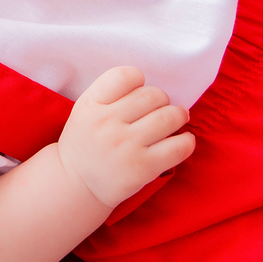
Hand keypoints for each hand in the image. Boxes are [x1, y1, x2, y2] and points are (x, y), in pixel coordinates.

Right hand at [57, 65, 195, 208]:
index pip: (125, 76)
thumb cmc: (86, 143)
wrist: (76, 185)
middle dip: (162, 100)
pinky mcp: (143, 168)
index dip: (139, 80)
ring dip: (179, 116)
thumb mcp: (85, 111)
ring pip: (169, 117)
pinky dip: (187, 141)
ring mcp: (126, 145)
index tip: (139, 92)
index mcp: (90, 104)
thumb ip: (111, 96)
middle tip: (161, 109)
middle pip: (152, 95)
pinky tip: (183, 141)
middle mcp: (107, 122)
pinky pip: (178, 147)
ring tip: (177, 120)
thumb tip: (153, 89)